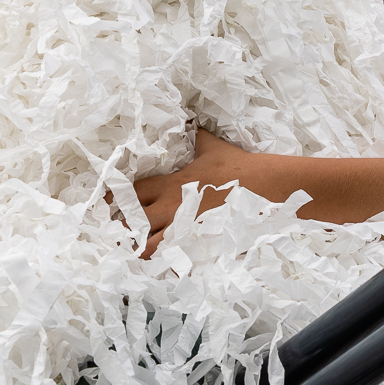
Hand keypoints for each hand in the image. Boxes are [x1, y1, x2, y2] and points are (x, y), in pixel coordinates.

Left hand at [132, 127, 264, 256]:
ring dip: (140, 248)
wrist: (268, 188)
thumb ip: (197, 138)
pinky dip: (164, 264)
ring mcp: (185, 230)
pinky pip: (172, 262)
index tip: (115, 203)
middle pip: (132, 223)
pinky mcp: (199, 246)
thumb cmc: (240, 168)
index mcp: (172, 184)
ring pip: (147, 247)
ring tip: (141, 249)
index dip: (120, 198)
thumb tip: (192, 121)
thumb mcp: (214, 148)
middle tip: (125, 230)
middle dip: (125, 227)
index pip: (132, 192)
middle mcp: (172, 208)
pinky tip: (165, 261)